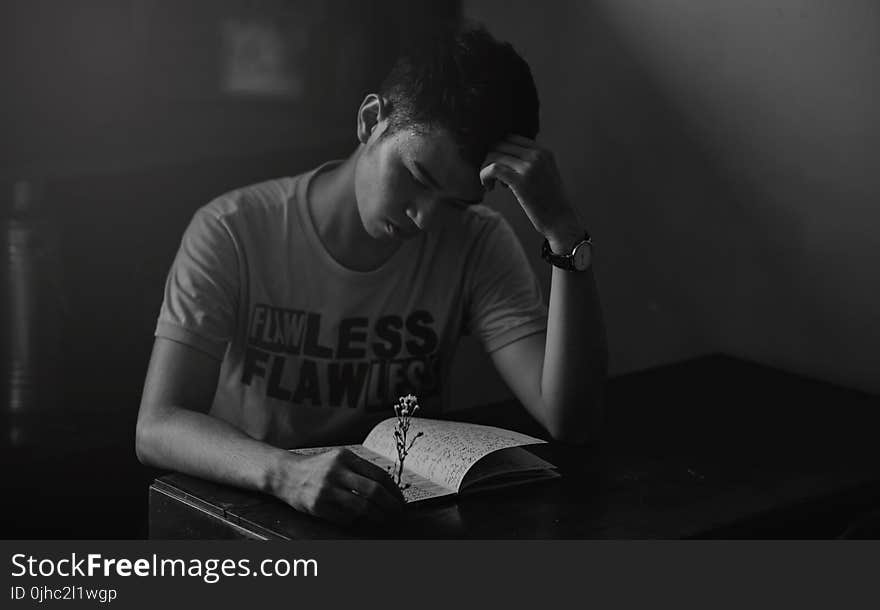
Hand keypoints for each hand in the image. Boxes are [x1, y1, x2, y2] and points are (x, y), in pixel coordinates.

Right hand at [272, 447, 404, 526]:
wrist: (285, 474)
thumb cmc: (319, 468)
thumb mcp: (339, 460)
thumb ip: (360, 470)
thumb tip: (389, 488)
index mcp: (345, 457)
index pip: (378, 474)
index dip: (394, 490)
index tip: (401, 499)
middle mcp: (336, 471)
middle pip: (373, 491)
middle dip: (390, 505)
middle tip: (398, 512)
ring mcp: (326, 489)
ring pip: (362, 506)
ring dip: (377, 515)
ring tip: (383, 519)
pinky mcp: (318, 506)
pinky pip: (345, 517)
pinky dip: (354, 519)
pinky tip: (356, 517)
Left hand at [480, 134, 583, 252]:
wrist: (561, 220)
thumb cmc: (551, 202)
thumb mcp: (545, 174)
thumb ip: (530, 163)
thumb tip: (505, 159)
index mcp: (543, 151)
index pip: (511, 138)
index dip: (499, 150)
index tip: (497, 165)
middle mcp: (536, 155)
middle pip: (500, 145)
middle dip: (490, 159)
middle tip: (491, 176)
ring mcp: (529, 167)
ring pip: (494, 156)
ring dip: (486, 169)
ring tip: (491, 184)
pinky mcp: (520, 181)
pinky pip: (493, 169)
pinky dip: (485, 176)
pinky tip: (488, 187)